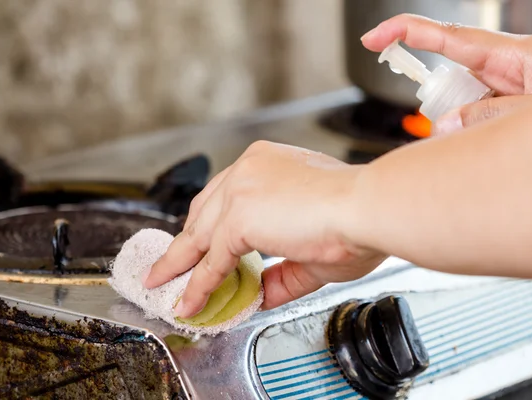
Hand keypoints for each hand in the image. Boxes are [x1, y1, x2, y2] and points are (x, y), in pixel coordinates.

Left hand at [143, 141, 385, 317]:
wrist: (367, 209)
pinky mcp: (238, 216)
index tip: (200, 246)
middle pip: (203, 212)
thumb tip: (263, 292)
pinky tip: (190, 301)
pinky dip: (197, 284)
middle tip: (172, 267)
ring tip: (164, 285)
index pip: (226, 196)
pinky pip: (210, 259)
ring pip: (199, 235)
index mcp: (267, 164)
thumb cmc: (355, 220)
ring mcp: (240, 190)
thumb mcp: (311, 250)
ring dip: (179, 264)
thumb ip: (281, 272)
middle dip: (187, 244)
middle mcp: (248, 168)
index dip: (210, 225)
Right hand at [361, 13, 531, 134]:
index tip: (373, 40)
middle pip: (452, 77)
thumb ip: (485, 115)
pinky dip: (470, 137)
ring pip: (461, 106)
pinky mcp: (506, 114)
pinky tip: (482, 146)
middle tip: (449, 125)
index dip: (406, 34)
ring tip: (489, 139)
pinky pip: (472, 123)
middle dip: (443, 103)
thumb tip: (444, 126)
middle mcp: (510, 71)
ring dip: (460, 127)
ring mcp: (506, 93)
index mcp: (518, 56)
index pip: (449, 37)